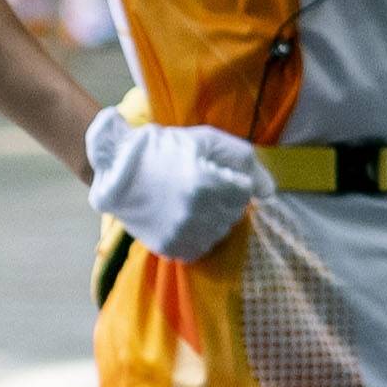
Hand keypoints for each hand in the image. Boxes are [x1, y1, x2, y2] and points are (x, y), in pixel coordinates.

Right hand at [85, 110, 267, 260]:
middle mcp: (198, 212)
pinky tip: (184, 219)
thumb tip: (271, 191)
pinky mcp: (170, 247)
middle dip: (223, 198)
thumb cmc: (163, 148)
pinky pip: (201, 247)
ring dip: (212, 217)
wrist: (116, 169)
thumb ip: (245, 160)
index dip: (231, 178)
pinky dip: (198, 235)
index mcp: (208, 183)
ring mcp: (183, 232)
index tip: (211, 172)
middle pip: (234, 212)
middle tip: (199, 185)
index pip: (245, 190)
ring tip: (190, 201)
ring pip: (220, 231)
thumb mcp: (206, 139)